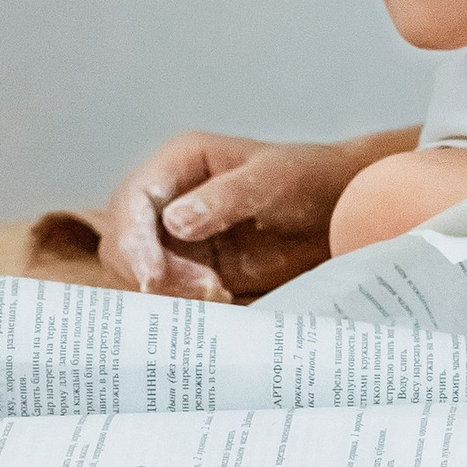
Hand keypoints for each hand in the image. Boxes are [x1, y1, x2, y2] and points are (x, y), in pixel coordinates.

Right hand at [100, 130, 367, 299]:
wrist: (342, 211)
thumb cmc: (310, 179)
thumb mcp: (273, 180)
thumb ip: (225, 198)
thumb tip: (174, 223)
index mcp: (180, 164)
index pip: (133, 201)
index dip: (134, 240)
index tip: (152, 276)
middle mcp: (168, 199)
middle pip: (125, 243)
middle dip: (155, 273)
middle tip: (205, 289)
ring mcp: (175, 238)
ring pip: (141, 273)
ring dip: (171, 292)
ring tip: (220, 293)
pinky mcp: (191, 269)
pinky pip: (167, 292)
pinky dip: (184, 302)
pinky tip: (221, 299)